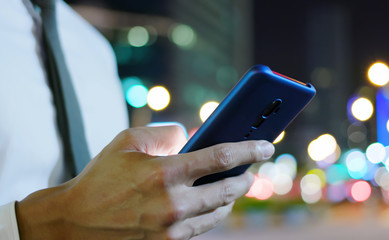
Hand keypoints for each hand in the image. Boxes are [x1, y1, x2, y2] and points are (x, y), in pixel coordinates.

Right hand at [16, 126, 274, 239]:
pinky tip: (211, 204)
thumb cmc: (100, 177)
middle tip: (252, 170)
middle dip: (246, 178)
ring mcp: (171, 229)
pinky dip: (212, 215)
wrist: (72, 222)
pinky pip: (201, 229)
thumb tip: (190, 136)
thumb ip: (165, 132)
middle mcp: (173, 203)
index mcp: (165, 172)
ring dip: (231, 198)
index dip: (249, 149)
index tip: (267, 145)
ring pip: (219, 213)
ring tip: (234, 186)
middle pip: (228, 190)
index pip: (221, 158)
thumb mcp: (128, 141)